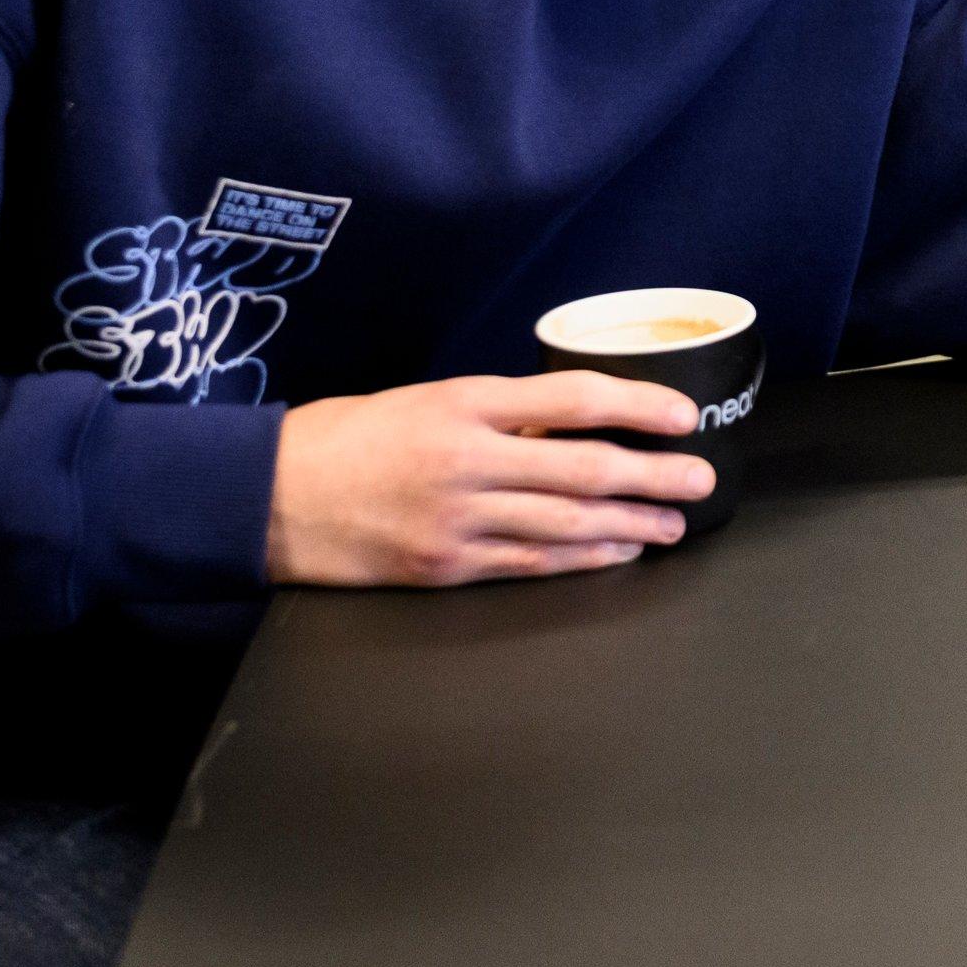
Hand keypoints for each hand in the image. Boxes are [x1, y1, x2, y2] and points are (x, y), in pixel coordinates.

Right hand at [264, 372, 714, 586]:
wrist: (264, 498)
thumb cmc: (342, 438)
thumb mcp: (423, 401)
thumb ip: (493, 415)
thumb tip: (565, 426)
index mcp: (464, 404)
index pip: (572, 399)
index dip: (637, 405)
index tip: (682, 414)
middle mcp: (467, 460)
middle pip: (584, 467)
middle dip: (653, 475)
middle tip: (702, 478)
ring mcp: (456, 520)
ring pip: (566, 521)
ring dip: (630, 523)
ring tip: (674, 524)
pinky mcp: (443, 567)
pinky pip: (529, 562)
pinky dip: (581, 557)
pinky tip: (616, 552)